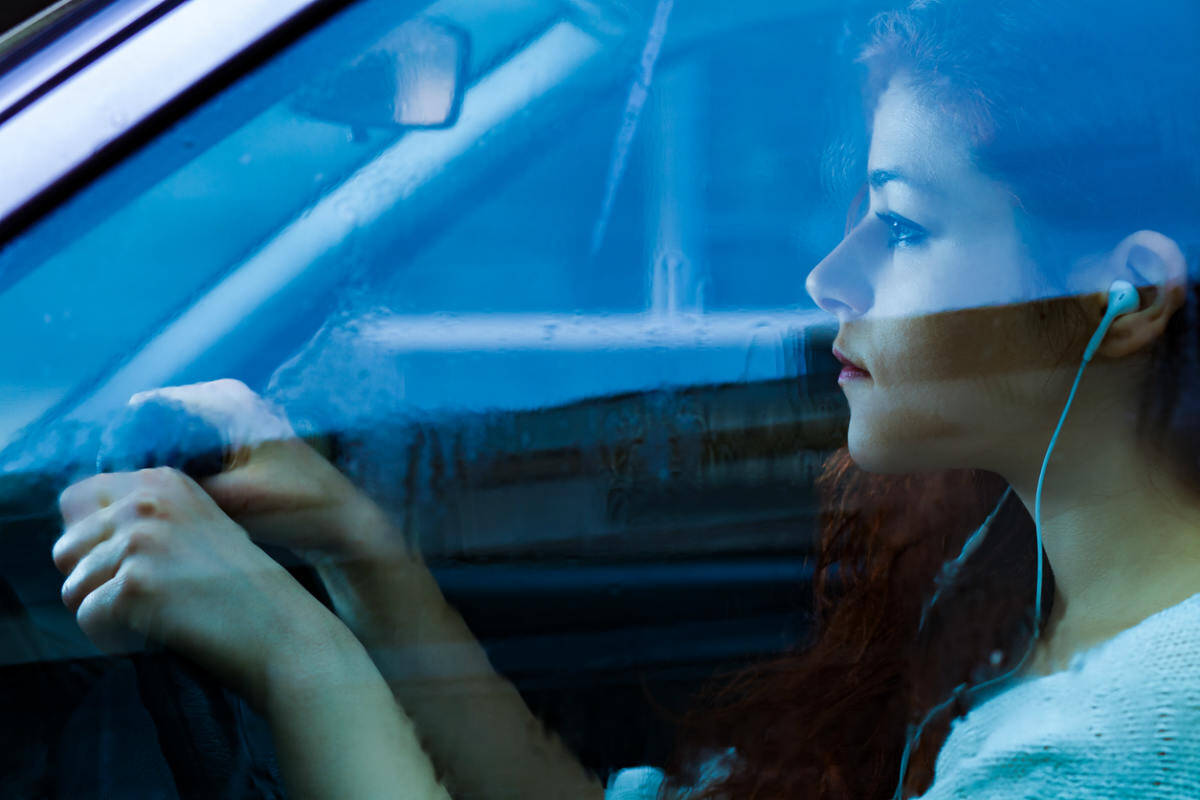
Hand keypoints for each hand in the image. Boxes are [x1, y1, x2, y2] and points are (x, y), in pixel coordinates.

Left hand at [52, 467, 330, 704]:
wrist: (283, 632)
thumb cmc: (245, 591)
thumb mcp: (201, 527)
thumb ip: (148, 518)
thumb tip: (72, 538)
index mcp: (164, 481)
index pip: (75, 500)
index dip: (89, 540)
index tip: (124, 565)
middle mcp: (147, 502)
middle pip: (65, 548)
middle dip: (92, 582)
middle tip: (146, 601)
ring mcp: (140, 542)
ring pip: (73, 589)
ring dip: (107, 614)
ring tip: (159, 619)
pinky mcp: (134, 585)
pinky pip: (89, 621)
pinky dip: (115, 639)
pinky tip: (157, 637)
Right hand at [130, 380, 399, 558]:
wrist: (343, 525)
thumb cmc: (301, 510)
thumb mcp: (237, 499)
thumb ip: (182, 486)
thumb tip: (127, 485)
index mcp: (226, 399)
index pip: (147, 410)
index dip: (124, 448)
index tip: (115, 489)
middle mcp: (223, 400)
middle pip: (151, 424)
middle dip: (135, 461)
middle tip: (122, 506)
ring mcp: (226, 421)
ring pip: (164, 443)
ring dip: (151, 473)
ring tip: (141, 511)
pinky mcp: (229, 446)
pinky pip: (183, 457)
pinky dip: (172, 480)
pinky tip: (167, 512)